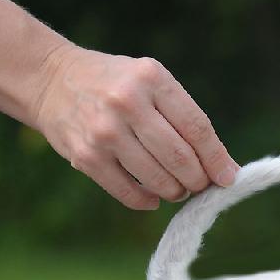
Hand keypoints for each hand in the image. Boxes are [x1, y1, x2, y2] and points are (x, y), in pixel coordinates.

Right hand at [32, 44, 237, 209]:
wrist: (51, 80)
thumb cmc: (117, 86)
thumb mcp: (152, 83)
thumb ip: (187, 120)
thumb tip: (226, 171)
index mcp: (151, 78)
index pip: (197, 128)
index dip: (217, 159)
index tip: (228, 178)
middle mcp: (127, 102)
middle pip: (181, 158)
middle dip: (198, 180)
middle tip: (199, 184)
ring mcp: (104, 131)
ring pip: (159, 180)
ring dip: (176, 192)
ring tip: (176, 188)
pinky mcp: (86, 156)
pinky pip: (130, 193)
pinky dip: (148, 201)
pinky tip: (153, 196)